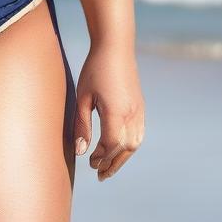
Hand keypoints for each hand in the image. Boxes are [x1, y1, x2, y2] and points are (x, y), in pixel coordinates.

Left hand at [73, 41, 144, 180]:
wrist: (116, 46)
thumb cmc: (94, 69)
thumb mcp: (83, 96)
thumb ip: (82, 125)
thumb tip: (80, 152)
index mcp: (116, 111)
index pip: (111, 144)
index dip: (100, 157)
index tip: (88, 162)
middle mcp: (131, 113)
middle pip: (125, 148)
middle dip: (112, 164)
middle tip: (98, 174)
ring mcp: (139, 110)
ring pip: (135, 143)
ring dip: (122, 157)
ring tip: (108, 168)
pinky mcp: (140, 106)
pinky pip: (139, 133)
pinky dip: (129, 146)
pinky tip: (118, 149)